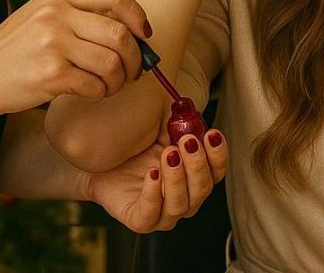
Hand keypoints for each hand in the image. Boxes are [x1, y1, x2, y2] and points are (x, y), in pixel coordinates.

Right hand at [0, 0, 149, 120]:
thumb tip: (135, 29)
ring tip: (113, 84)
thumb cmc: (19, 49)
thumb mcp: (44, 15)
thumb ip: (82, 13)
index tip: (144, 33)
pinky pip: (95, 84)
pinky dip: (102, 92)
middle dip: (136, 56)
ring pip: (112, 62)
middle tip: (135, 70)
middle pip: (119, 33)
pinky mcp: (50, 74)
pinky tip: (94, 92)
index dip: (137, 14)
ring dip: (120, 79)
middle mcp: (56, 14)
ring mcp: (53, 44)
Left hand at [86, 129, 228, 232]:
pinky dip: (153, 194)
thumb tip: (189, 102)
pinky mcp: (139, 220)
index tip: (211, 134)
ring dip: (177, 177)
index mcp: (195, 176)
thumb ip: (180, 118)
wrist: (104, 160)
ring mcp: (163, 213)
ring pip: (179, 204)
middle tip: (187, 141)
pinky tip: (152, 173)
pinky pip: (149, 215)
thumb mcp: (163, 127)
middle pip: (202, 189)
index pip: (217, 171)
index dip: (218, 154)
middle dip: (197, 164)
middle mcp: (184, 198)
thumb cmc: (138, 143)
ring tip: (168, 153)